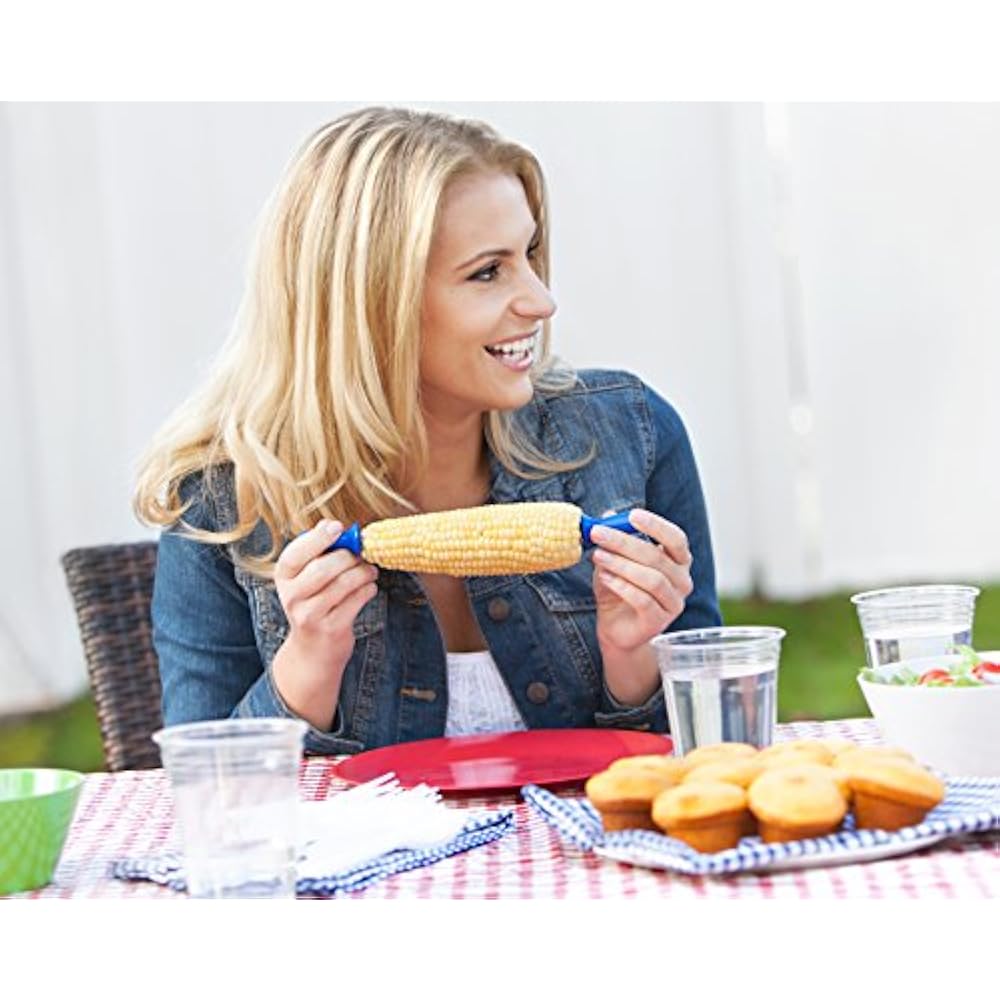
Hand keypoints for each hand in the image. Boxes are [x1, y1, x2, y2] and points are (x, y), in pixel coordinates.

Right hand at [271, 520, 377, 727]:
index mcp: (284, 576)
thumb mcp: (307, 578)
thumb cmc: (314, 603)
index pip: (296, 553)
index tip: (338, 527)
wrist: (313, 650)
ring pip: (343, 583)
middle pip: (323, 568)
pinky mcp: (331, 629)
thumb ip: (318, 551)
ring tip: (370, 570)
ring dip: (363, 572)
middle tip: (362, 553)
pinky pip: (356, 600)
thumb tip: (330, 524)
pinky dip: (368, 590)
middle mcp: (292, 596)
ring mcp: (310, 615)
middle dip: (348, 556)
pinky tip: (369, 588)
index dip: (318, 538)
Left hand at [590, 508, 693, 654]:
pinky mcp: (658, 622)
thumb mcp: (614, 560)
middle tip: (598, 533)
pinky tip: (604, 577)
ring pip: (652, 579)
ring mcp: (673, 603)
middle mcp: (682, 581)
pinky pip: (643, 600)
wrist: (616, 628)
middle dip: (624, 542)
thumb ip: (614, 540)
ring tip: (597, 556)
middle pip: (657, 557)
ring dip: (621, 564)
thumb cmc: (619, 589)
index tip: (632, 515)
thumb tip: (608, 515)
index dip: (656, 525)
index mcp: (677, 562)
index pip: (676, 539)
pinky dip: (621, 586)